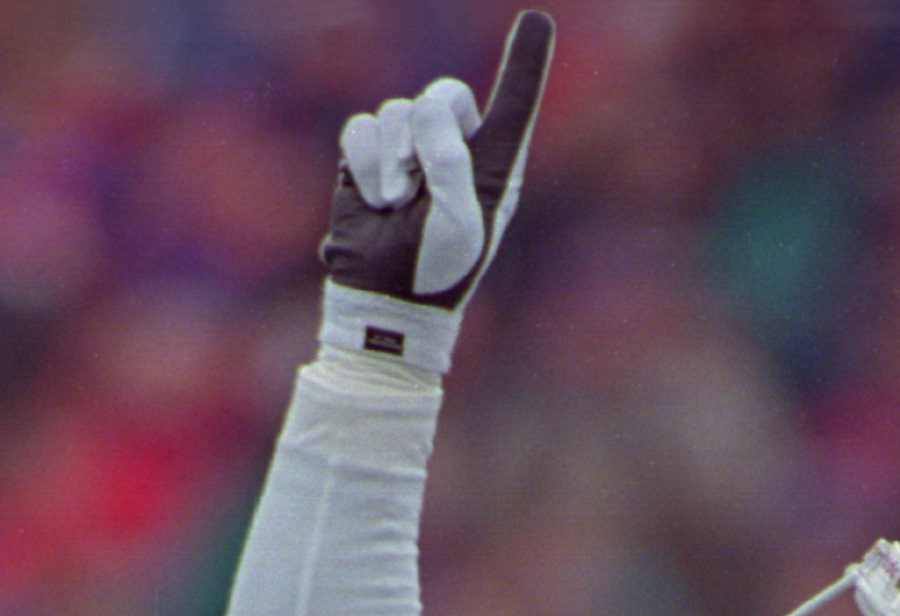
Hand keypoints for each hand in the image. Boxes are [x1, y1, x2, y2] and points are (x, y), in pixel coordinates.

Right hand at [319, 13, 554, 375]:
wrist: (387, 303)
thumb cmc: (437, 270)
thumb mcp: (459, 219)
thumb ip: (450, 161)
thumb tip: (423, 115)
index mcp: (492, 168)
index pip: (513, 106)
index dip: (525, 63)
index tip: (539, 21)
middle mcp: (454, 152)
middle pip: (444, 94)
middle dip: (428, 128)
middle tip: (418, 180)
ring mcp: (410, 153)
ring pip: (397, 112)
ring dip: (392, 159)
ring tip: (396, 205)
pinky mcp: (368, 158)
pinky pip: (361, 129)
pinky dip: (364, 164)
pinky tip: (374, 200)